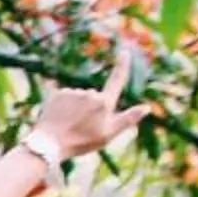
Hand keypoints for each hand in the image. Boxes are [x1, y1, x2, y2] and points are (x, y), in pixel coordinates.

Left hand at [32, 58, 149, 163]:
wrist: (49, 144)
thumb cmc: (81, 142)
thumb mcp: (108, 135)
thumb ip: (128, 119)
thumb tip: (147, 107)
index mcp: (104, 102)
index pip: (116, 79)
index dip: (122, 65)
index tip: (124, 51)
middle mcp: (89, 93)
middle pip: (94, 97)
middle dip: (90, 108)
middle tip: (82, 127)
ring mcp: (72, 92)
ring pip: (78, 98)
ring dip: (75, 108)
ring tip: (68, 125)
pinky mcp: (56, 93)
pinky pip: (64, 98)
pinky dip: (62, 107)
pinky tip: (58, 119)